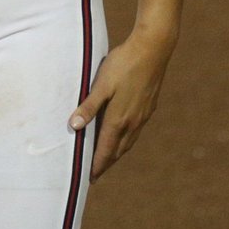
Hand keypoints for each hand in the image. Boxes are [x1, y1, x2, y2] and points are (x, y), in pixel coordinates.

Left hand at [68, 26, 176, 179]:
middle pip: (118, 150)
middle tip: (96, 173)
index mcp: (119, 118)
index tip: (89, 178)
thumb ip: (89, 105)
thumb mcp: (101, 84)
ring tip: (107, 158)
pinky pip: (135, 131)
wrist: (153, 50)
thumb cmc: (123, 64)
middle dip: (106, 162)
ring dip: (117, 152)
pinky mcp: (148, 107)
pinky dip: (126, 140)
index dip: (97, 164)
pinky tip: (123, 135)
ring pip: (128, 141)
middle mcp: (133, 122)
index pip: (105, 149)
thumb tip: (75, 126)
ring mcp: (143, 115)